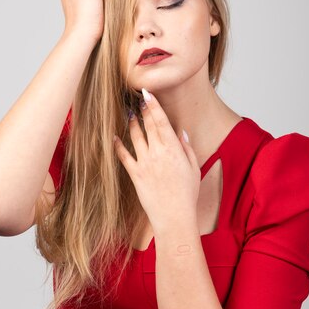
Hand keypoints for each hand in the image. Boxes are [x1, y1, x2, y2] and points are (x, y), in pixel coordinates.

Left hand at [113, 89, 200, 233]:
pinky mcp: (135, 174)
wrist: (174, 216)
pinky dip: (118, 145)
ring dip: (132, 123)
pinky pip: (124, 156)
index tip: (147, 93)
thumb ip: (187, 148)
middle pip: (148, 125)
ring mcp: (144, 163)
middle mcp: (157, 152)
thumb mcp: (194, 168)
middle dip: (143, 109)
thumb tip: (181, 132)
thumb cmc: (187, 194)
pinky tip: (114, 137)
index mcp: (173, 149)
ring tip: (129, 113)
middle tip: (137, 98)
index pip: (161, 121)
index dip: (153, 105)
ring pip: (135, 136)